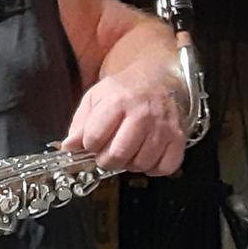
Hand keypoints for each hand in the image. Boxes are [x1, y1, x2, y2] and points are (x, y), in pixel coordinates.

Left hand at [61, 61, 186, 175]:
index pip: (95, 138)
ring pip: (141, 163)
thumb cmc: (124, 91)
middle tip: (106, 154)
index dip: (88, 145)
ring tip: (126, 152)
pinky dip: (153, 169)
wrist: (156, 80)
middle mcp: (142, 114)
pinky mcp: (178, 138)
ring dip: (129, 164)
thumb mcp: (95, 98)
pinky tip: (145, 157)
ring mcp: (163, 127)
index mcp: (117, 102)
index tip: (91, 142)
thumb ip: (80, 123)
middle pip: (118, 154)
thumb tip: (69, 147)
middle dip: (106, 160)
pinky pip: (165, 167)